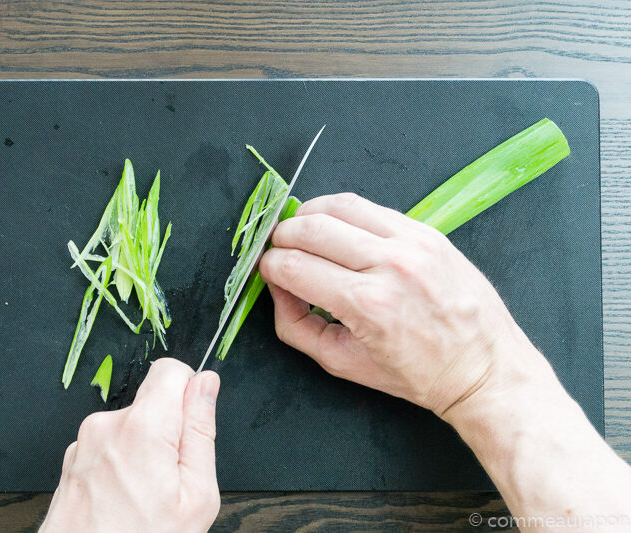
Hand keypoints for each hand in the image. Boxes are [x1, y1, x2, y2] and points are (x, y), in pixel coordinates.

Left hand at [39, 359, 220, 532]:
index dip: (190, 391)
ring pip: (130, 425)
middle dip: (167, 429)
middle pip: (151, 400)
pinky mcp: (72, 458)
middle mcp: (106, 426)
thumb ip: (202, 430)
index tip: (191, 423)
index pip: (171, 369)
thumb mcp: (195, 495)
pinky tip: (122, 499)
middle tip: (170, 477)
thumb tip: (206, 385)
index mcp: (142, 427)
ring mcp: (84, 442)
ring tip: (143, 495)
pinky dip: (120, 463)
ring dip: (142, 450)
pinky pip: (108, 444)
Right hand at [259, 192, 542, 417]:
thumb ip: (296, 325)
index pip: (292, 266)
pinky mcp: (427, 230)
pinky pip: (370, 206)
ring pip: (338, 206)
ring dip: (308, 216)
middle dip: (281, 237)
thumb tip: (275, 286)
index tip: (268, 272)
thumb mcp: (342, 363)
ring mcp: (412, 242)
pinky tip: (336, 228)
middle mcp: (389, 265)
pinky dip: (342, 213)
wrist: (483, 368)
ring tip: (301, 233)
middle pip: (310, 228)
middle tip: (278, 250)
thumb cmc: (414, 374)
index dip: (268, 267)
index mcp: (366, 304)